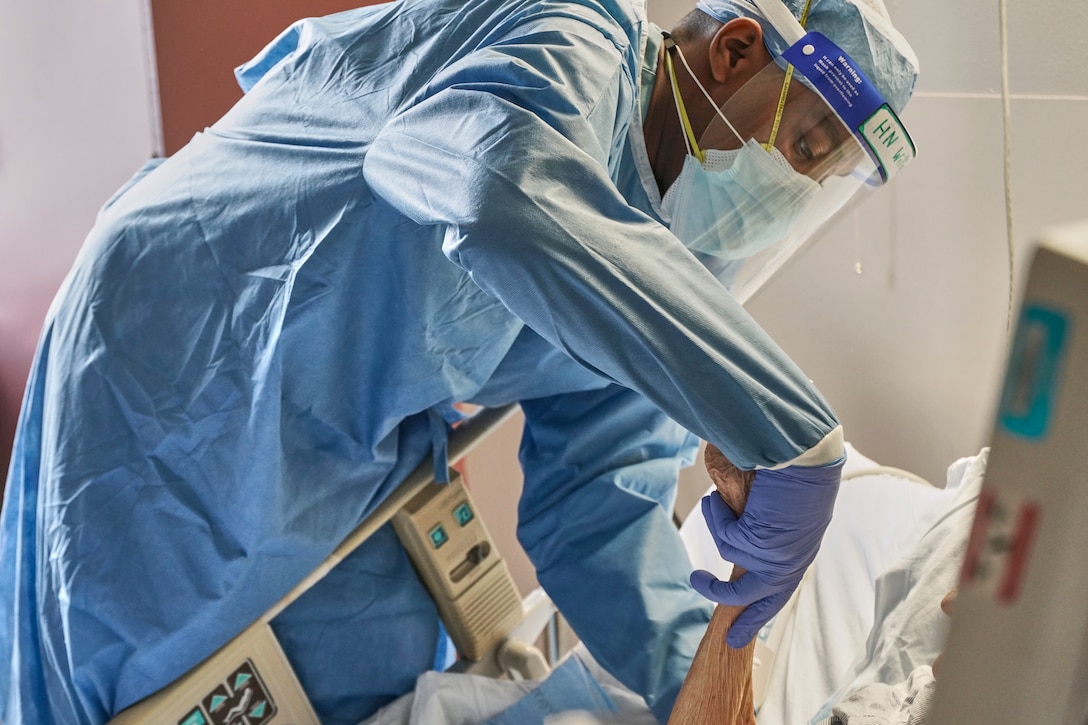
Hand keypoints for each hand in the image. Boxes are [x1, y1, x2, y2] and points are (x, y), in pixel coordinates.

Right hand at [690, 458, 843, 647]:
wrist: (806, 461)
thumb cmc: (798, 480)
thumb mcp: (788, 521)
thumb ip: (770, 541)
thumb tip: (738, 552)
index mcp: (797, 560)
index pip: (775, 598)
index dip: (752, 617)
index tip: (735, 636)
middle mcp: (788, 565)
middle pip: (744, 595)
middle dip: (716, 591)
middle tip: (697, 580)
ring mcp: (773, 557)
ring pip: (728, 553)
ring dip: (717, 524)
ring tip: (717, 501)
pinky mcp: (758, 543)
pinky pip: (723, 534)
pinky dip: (716, 513)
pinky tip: (719, 498)